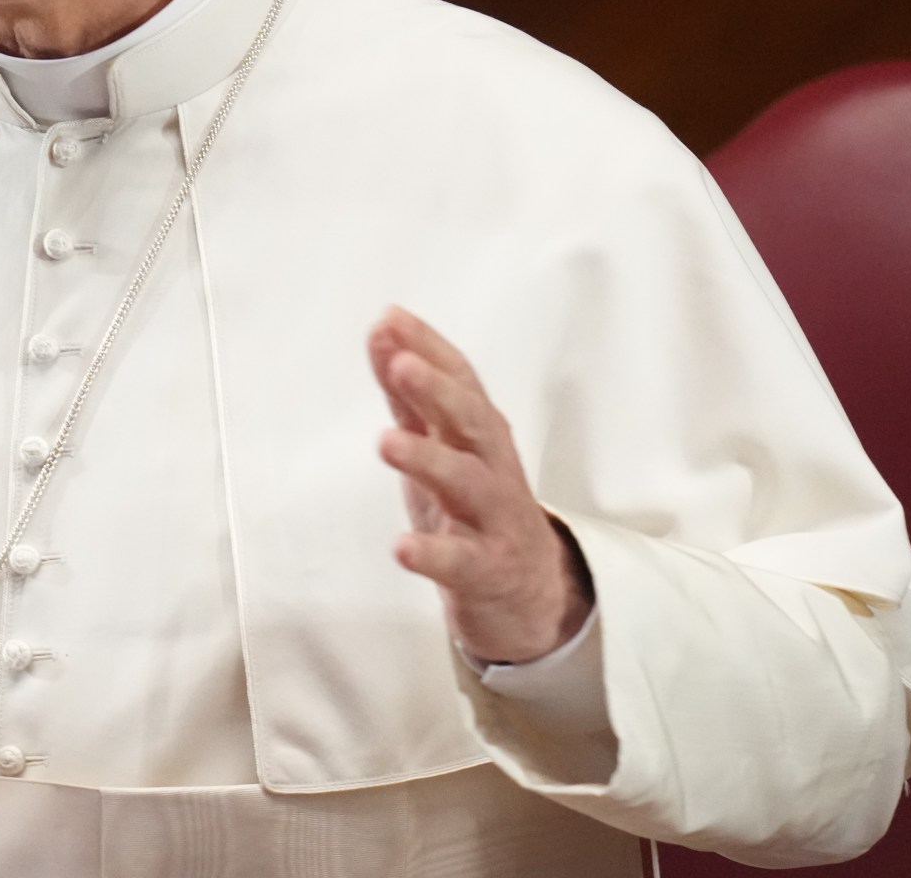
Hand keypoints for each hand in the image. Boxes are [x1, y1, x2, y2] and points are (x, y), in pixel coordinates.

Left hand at [370, 306, 592, 664]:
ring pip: (468, 483)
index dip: (428, 348)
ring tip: (387, 442)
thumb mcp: (441, 444)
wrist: (528, 592)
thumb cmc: (473, 506)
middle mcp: (492, 466)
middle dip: (439, 391)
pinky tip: (402, 547)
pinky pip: (461, 561)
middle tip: (403, 365)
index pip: (459, 380)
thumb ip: (409, 392)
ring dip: (429, 459)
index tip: (390, 319)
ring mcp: (493, 518)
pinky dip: (433, 553)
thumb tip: (381, 330)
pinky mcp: (487, 570)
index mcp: (478, 432)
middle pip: (472, 421)